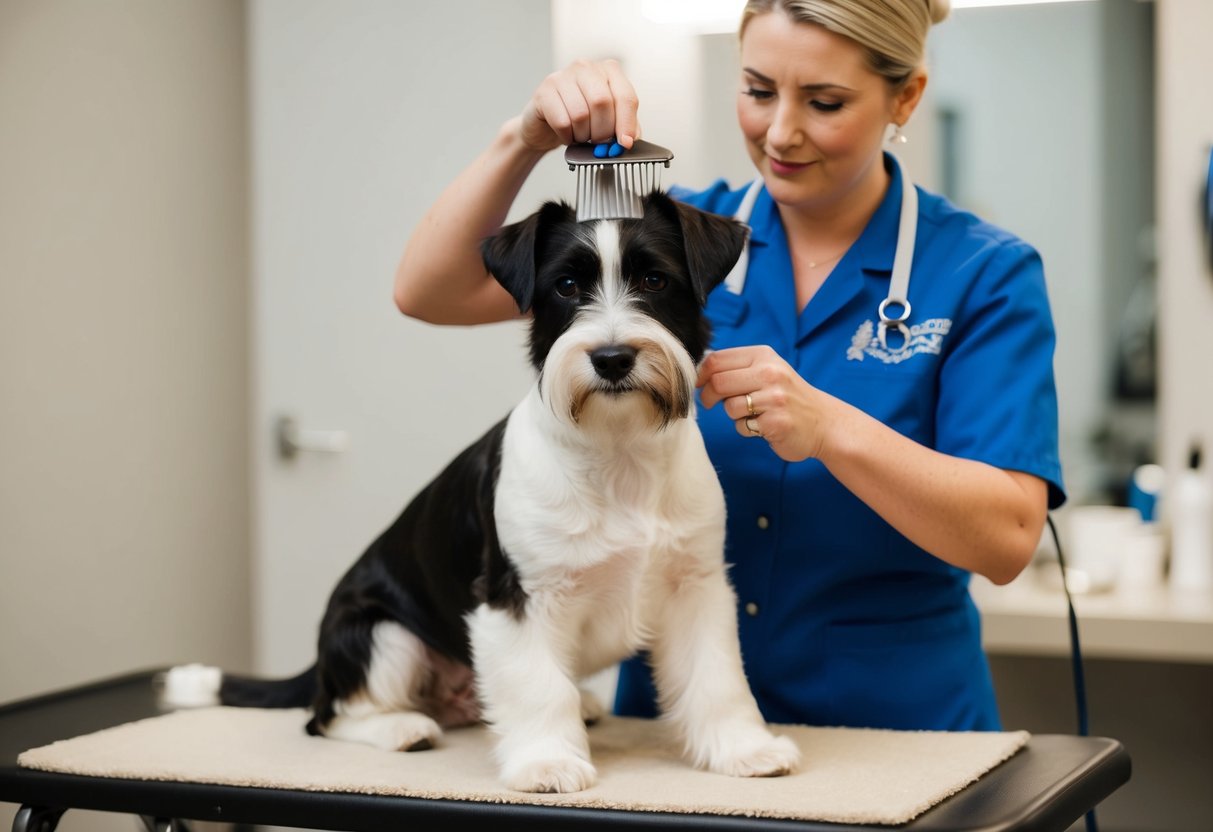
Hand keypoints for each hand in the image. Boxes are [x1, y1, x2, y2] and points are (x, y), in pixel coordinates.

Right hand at [518, 59, 640, 152]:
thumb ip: (623, 125)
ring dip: (583, 135)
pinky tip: (567, 134)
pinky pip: (562, 122)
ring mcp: (562, 76)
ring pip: (581, 114)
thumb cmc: (580, 118)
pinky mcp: (544, 91)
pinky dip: (567, 136)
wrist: (546, 125)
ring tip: (580, 135)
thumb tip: (630, 138)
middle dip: (602, 130)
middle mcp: (586, 68)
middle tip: (598, 141)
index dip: (627, 123)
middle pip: (602, 103)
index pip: (625, 96)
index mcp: (608, 71)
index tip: (625, 143)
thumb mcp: (607, 119)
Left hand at [697, 346, 832, 462]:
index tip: (698, 385)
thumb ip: (737, 367)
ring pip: (729, 407)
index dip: (700, 375)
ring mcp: (774, 398)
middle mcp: (770, 373)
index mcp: (763, 356)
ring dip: (733, 415)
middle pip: (718, 383)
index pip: (717, 360)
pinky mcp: (776, 422)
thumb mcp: (767, 369)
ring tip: (751, 414)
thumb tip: (699, 368)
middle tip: (712, 403)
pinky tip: (762, 425)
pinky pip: (742, 427)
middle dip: (708, 397)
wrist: (823, 421)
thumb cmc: (786, 395)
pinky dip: (746, 429)